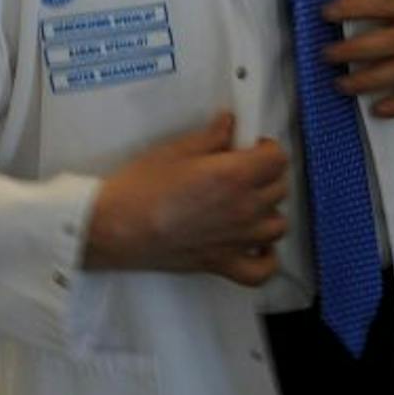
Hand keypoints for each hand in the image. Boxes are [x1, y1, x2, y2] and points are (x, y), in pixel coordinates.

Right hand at [85, 112, 288, 286]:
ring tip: (246, 204)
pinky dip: (266, 259)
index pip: (278, 159)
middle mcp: (244, 209)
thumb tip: (231, 123)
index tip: (249, 148)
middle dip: (265, 175)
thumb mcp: (174, 151)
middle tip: (241, 171)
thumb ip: (211, 138)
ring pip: (278, 226)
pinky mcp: (222, 265)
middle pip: (279, 188)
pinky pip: (262, 270)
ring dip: (268, 212)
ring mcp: (237, 241)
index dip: (267, 149)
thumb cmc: (139, 186)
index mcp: (234, 176)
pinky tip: (255, 246)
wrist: (113, 227)